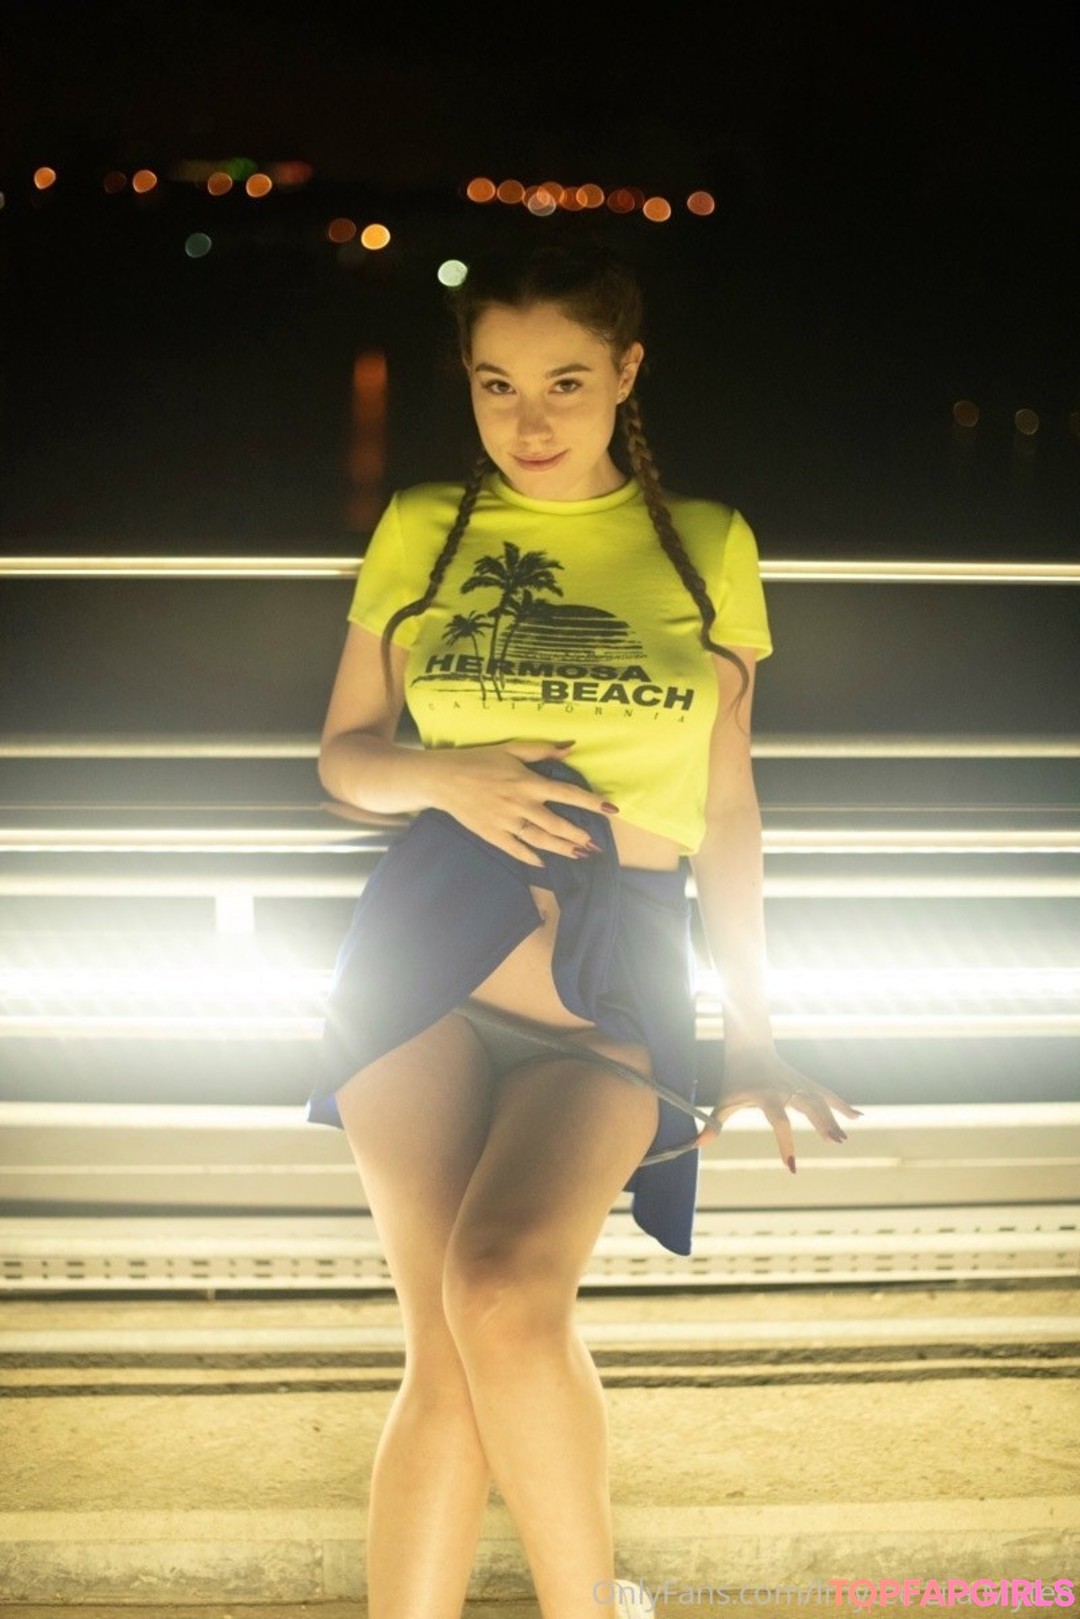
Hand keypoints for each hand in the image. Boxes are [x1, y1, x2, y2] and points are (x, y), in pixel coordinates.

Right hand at [425, 739, 616, 867]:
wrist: (443, 779)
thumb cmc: (478, 760)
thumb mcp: (510, 749)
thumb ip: (542, 750)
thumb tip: (571, 747)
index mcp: (527, 782)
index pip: (566, 793)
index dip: (590, 801)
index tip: (610, 809)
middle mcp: (520, 804)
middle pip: (556, 824)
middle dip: (578, 835)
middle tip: (595, 844)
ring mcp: (506, 822)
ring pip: (540, 840)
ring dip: (561, 849)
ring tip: (579, 854)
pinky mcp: (492, 834)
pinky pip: (515, 849)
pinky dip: (530, 857)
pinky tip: (543, 863)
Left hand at [693, 1044, 862, 1172]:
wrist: (749, 1046)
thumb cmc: (735, 1077)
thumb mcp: (724, 1100)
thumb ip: (714, 1124)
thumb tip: (696, 1145)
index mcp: (767, 1096)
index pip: (779, 1124)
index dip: (786, 1146)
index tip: (792, 1169)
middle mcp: (786, 1090)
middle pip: (808, 1108)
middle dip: (822, 1125)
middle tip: (835, 1143)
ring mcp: (799, 1084)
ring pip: (820, 1101)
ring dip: (834, 1119)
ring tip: (844, 1139)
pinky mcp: (806, 1082)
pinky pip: (827, 1094)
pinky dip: (842, 1105)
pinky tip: (858, 1116)